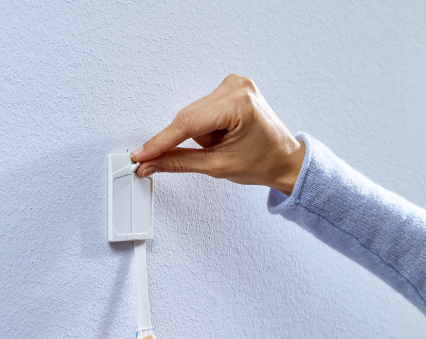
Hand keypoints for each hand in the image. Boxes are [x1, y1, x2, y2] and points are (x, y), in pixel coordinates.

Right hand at [131, 74, 304, 195]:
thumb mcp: (218, 166)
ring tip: (225, 144)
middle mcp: (236, 87)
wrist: (285, 159)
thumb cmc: (263, 162)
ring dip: (201, 135)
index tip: (141, 154)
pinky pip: (201, 111)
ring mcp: (234, 84)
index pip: (187, 124)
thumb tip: (151, 163)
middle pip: (187, 118)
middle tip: (208, 157)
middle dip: (189, 141)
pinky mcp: (230, 88)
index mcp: (238, 104)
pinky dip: (205, 127)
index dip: (160, 142)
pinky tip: (224, 134)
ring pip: (193, 115)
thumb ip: (179, 162)